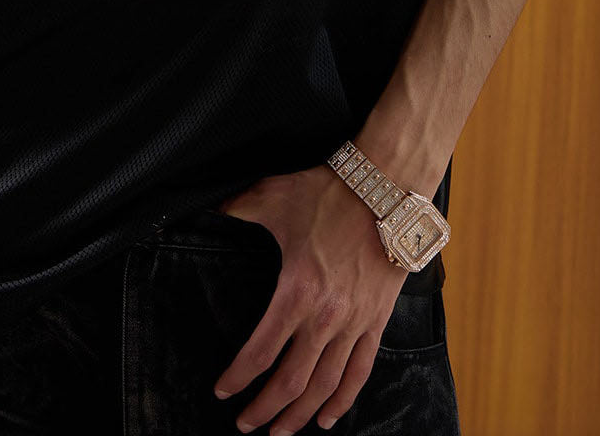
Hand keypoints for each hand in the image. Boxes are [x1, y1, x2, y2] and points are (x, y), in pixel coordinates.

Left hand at [212, 162, 411, 433]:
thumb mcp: (274, 195)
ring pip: (324, 387)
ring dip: (300, 416)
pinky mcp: (376, 321)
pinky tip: (327, 418)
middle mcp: (326, 317)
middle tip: (246, 426)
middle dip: (264, 410)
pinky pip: (359, 372)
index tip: (222, 390)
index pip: (261, 351)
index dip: (238, 377)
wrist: (387, 188)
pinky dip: (343, 401)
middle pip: (291, 382)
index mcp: (297, 291)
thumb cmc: (329, 191)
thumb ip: (238, 207)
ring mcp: (354, 323)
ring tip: (280, 431)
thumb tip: (212, 209)